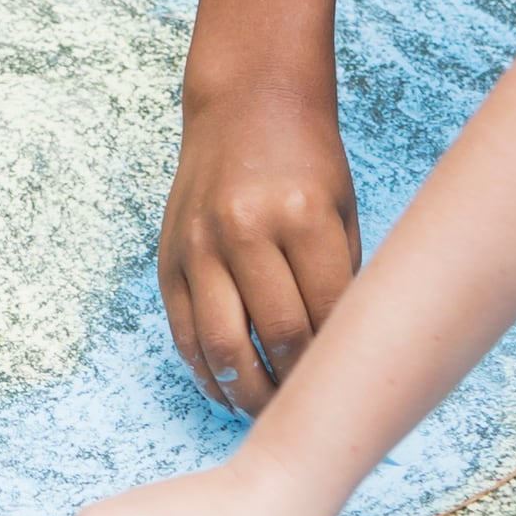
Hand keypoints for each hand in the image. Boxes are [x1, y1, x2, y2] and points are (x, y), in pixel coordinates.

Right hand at [157, 72, 362, 409]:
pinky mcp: (171, 258)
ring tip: (266, 411)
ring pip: (221, 346)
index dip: (335, 363)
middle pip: (274, 338)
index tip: (344, 388)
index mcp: (302, 218)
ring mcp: (201, 246)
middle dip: (295, 386)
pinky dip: (205, 370)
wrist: (246, 104)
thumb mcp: (343, 211)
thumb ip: (341, 281)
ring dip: (246, 392)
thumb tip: (338, 358)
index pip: (324, 317)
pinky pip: (184, 332)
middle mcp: (246, 231)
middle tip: (309, 410)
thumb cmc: (309, 162)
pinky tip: (226, 388)